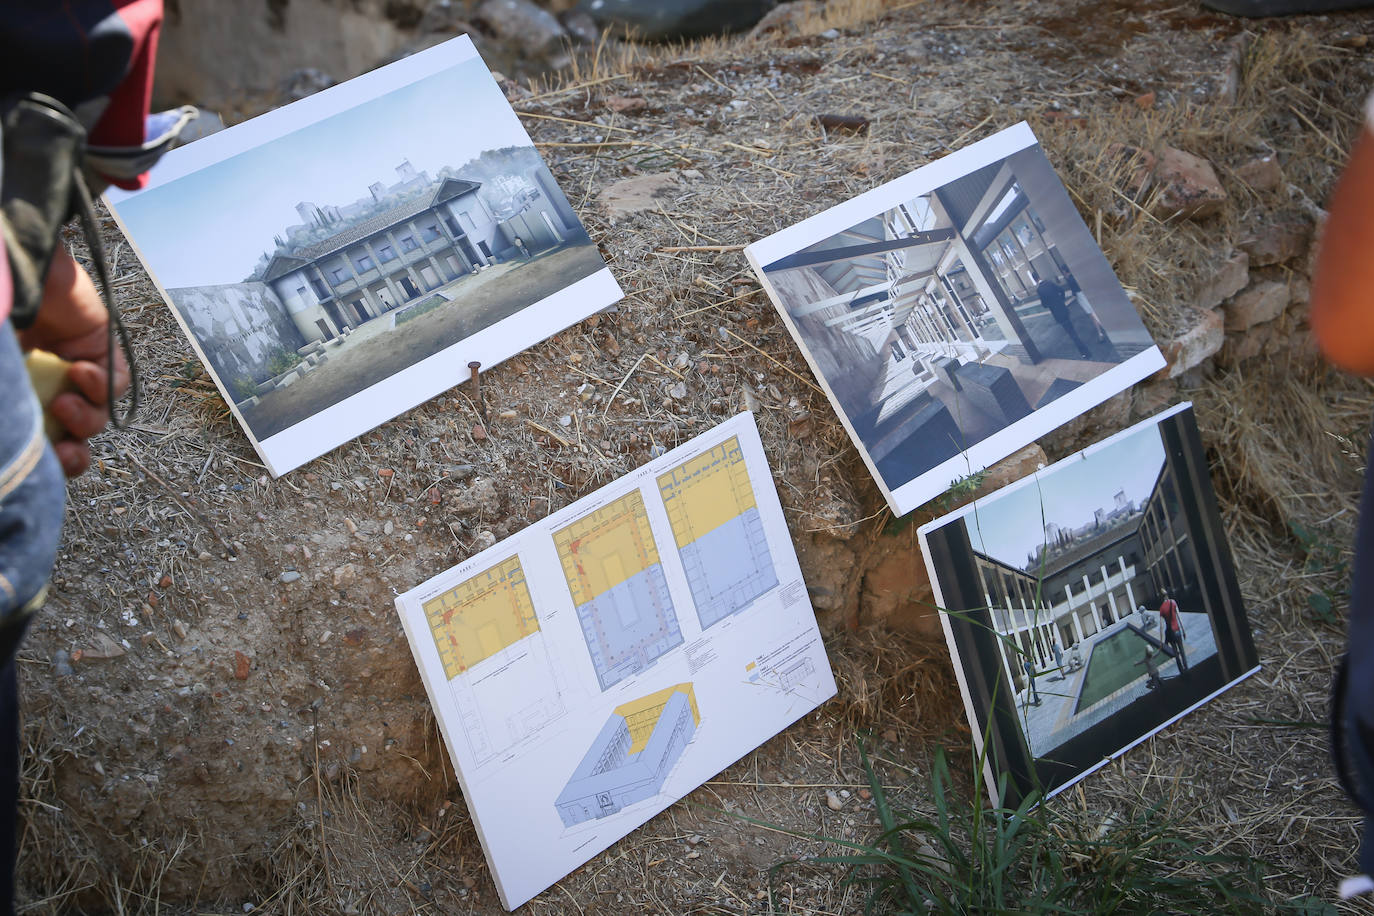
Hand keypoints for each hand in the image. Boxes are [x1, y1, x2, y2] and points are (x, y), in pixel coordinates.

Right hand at [16, 246, 129, 476]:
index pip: (34, 437)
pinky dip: (102, 386)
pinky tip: (80, 371)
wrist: (6, 266)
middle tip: (62, 453)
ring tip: (65, 404)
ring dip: (84, 420)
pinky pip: (115, 381)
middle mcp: (42, 380)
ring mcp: (70, 363)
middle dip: (70, 454)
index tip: (37, 467)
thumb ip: (9, 401)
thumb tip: (14, 444)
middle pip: (69, 434)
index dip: (40, 461)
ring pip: (96, 413)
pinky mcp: (99, 344)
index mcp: (16, 388)